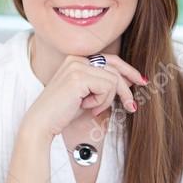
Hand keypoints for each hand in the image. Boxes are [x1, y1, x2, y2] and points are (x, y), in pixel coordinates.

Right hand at [23, 53, 147, 138]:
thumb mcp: (87, 95)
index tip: (140, 81)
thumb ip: (103, 84)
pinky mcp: (79, 76)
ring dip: (107, 100)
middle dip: (127, 87)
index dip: (128, 70)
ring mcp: (77, 65)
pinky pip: (107, 88)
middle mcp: (76, 58)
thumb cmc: (63, 113)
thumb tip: (130, 79)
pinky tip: (87, 107)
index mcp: (76, 59)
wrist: (42, 123)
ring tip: (93, 109)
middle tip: (132, 106)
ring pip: (113, 80)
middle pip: (115, 67)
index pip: (109, 59)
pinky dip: (102, 102)